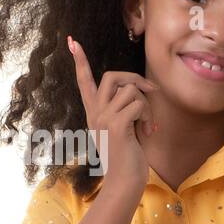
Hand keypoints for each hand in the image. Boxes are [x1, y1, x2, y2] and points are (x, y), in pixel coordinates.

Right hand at [67, 34, 159, 192]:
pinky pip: (138, 103)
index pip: (84, 81)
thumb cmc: (128, 159)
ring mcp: (104, 118)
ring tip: (148, 126)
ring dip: (148, 105)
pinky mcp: (116, 125)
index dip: (80, 61)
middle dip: (136, 78)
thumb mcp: (124, 130)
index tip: (72, 41)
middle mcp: (95, 113)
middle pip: (112, 76)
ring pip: (131, 90)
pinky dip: (149, 115)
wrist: (125, 182)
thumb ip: (125, 111)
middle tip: (151, 92)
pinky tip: (149, 132)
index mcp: (94, 113)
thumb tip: (138, 92)